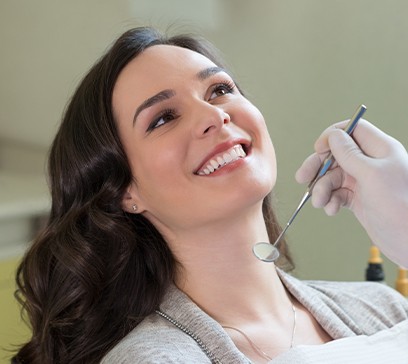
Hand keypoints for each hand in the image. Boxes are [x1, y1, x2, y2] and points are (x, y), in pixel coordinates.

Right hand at [296, 119, 407, 266]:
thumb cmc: (401, 206)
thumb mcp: (371, 174)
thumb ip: (349, 154)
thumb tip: (333, 136)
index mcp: (380, 149)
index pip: (352, 129)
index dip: (332, 136)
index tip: (318, 149)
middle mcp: (371, 163)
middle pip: (336, 155)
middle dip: (318, 167)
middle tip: (302, 178)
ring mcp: (364, 181)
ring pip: (333, 177)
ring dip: (322, 189)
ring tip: (320, 202)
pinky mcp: (359, 199)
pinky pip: (336, 193)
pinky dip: (330, 201)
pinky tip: (332, 209)